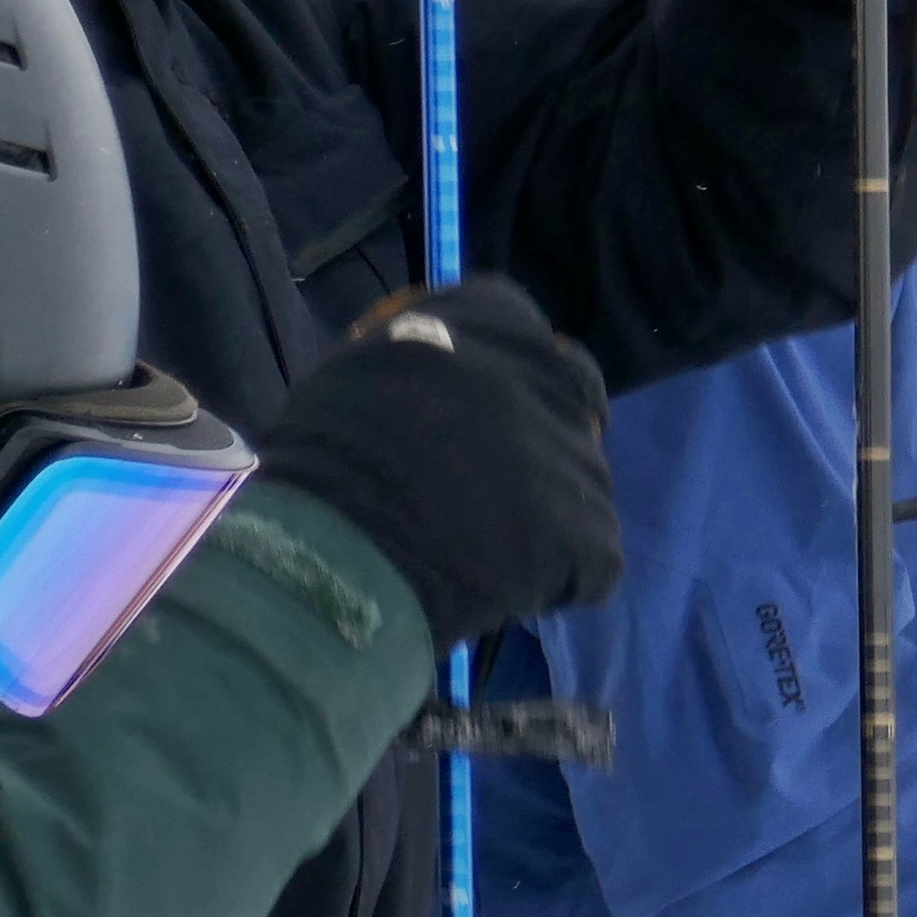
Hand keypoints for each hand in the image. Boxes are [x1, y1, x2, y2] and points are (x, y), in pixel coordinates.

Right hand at [255, 279, 625, 645]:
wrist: (339, 543)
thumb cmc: (325, 455)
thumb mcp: (364, 373)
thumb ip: (422, 368)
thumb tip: (437, 387)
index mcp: (493, 323)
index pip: (529, 343)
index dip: (510, 390)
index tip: (479, 428)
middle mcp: (551, 375)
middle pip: (572, 408)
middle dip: (544, 446)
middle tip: (496, 494)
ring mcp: (578, 455)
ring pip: (580, 489)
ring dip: (544, 519)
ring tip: (481, 554)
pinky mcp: (591, 531)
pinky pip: (590, 564)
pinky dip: (555, 583)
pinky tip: (499, 593)